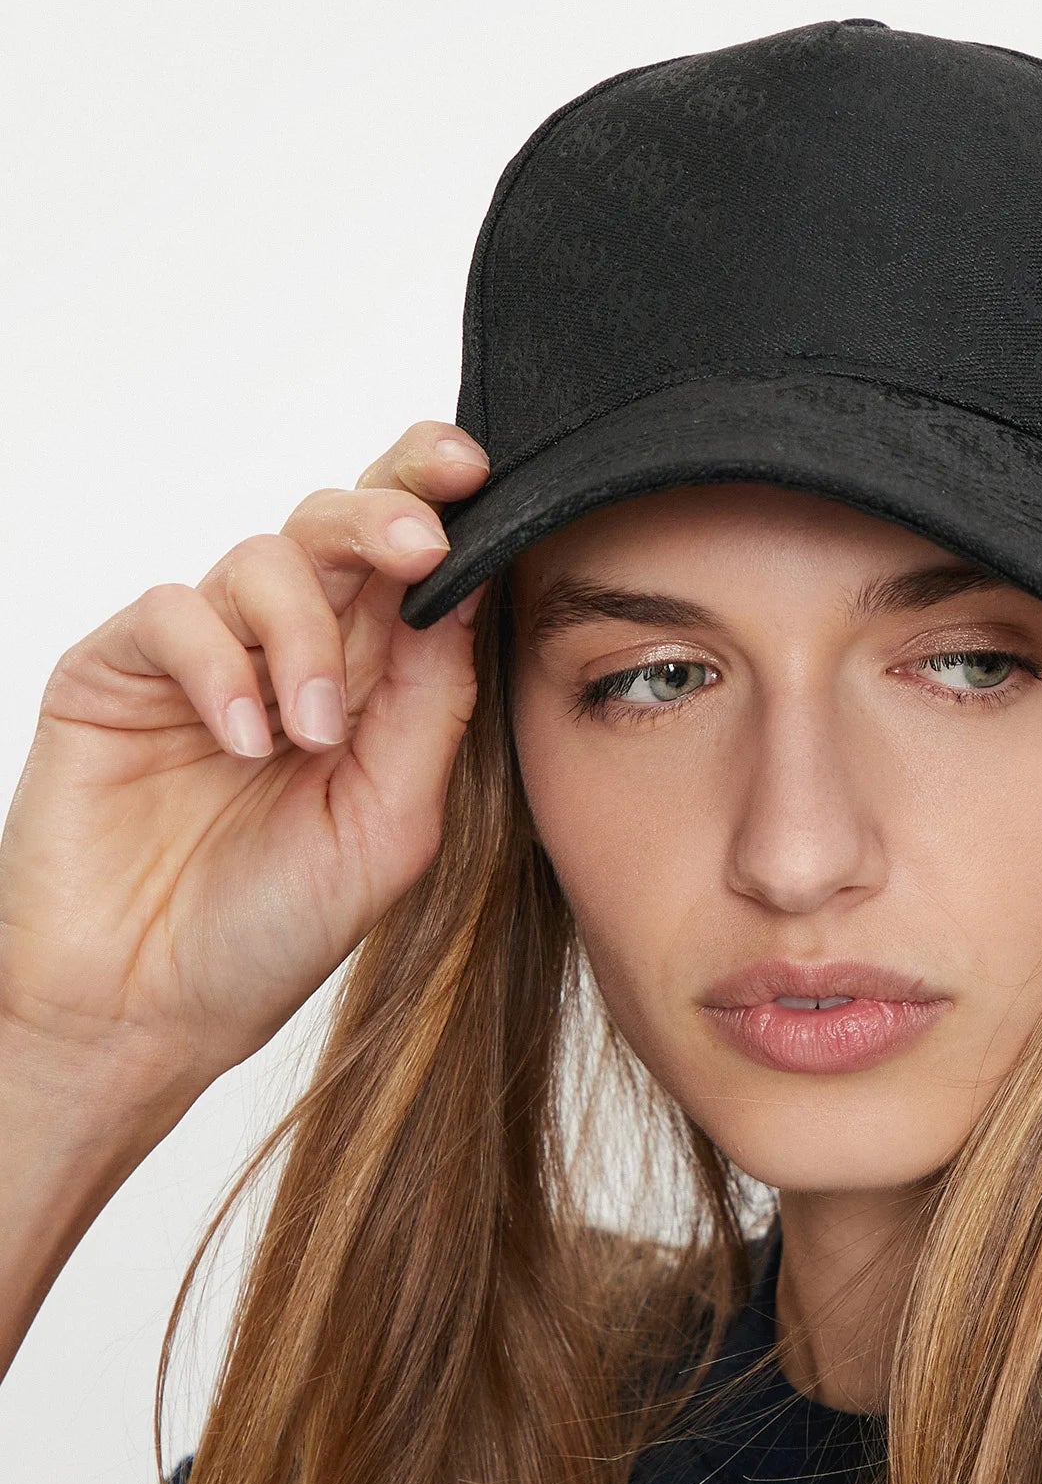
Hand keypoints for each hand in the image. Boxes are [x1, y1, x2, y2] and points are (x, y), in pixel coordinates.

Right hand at [0, 421, 490, 1101]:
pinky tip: (242, 739)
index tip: (481, 474)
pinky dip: (219, 665)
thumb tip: (471, 592)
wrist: (147, 1008)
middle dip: (387, 515)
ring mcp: (204, 659)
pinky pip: (175, 612)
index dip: (440, 500)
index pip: (409, 567)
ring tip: (310, 735)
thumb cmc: (270, 931)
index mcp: (371, 686)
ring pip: (264, 557)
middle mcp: (289, 655)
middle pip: (339, 527)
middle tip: (420, 546)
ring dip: (305, 635)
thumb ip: (432, 709)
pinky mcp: (118, 671)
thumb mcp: (391, 826)